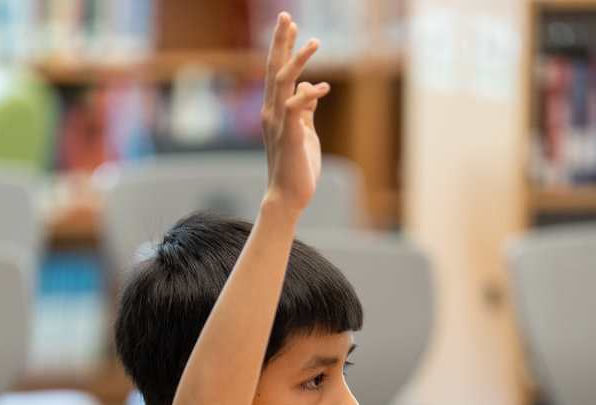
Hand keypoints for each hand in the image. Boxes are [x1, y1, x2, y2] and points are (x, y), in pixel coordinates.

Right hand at [261, 12, 329, 212]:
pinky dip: (308, 94)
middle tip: (286, 17)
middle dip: (281, 42)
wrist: (288, 196)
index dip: (283, 48)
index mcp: (275, 110)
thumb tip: (311, 88)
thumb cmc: (296, 167)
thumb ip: (306, 110)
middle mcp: (272, 112)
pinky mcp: (289, 136)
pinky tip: (323, 87)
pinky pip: (295, 108)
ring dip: (298, 60)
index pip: (277, 72)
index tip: (290, 26)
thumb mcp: (304, 132)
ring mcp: (278, 123)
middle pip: (275, 69)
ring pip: (283, 82)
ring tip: (315, 42)